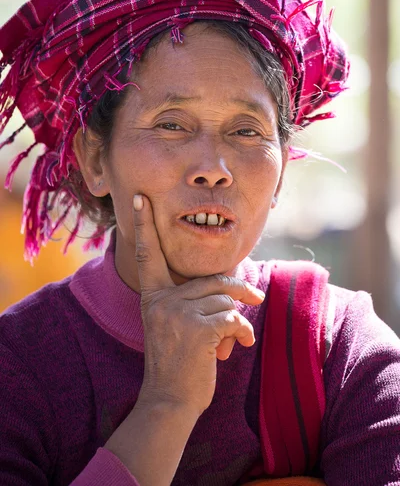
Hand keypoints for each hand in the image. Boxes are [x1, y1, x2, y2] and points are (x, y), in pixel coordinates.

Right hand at [133, 193, 264, 415]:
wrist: (169, 400)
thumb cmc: (177, 362)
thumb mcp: (173, 325)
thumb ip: (191, 301)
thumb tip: (231, 288)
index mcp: (153, 296)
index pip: (149, 255)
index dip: (146, 225)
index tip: (140, 198)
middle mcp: (162, 300)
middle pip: (212, 280)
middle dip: (239, 288)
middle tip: (257, 296)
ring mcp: (178, 314)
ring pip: (225, 299)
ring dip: (236, 319)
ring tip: (233, 339)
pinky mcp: (198, 330)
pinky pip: (233, 317)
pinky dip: (243, 331)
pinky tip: (240, 345)